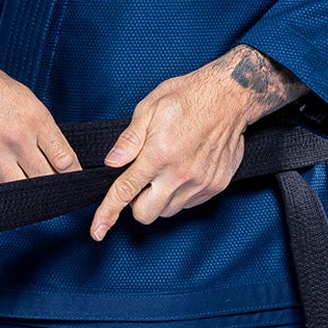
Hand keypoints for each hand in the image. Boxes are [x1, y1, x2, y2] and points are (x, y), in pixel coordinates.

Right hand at [0, 41, 81, 183]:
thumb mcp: (27, 99)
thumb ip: (42, 128)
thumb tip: (57, 155)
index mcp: (35, 119)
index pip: (65, 159)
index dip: (73, 174)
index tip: (74, 179)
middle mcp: (17, 137)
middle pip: (47, 178)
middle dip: (55, 187)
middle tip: (58, 191)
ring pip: (23, 189)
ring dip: (31, 194)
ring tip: (34, 193)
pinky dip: (5, 194)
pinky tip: (10, 191)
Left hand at [89, 46, 306, 240]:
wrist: (230, 96)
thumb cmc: (188, 97)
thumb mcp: (149, 108)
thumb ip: (129, 140)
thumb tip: (111, 163)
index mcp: (158, 154)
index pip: (126, 191)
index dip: (108, 213)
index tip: (97, 231)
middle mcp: (180, 174)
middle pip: (146, 214)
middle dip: (137, 204)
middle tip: (142, 182)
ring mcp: (201, 182)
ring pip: (168, 211)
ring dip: (160, 199)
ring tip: (166, 172)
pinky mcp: (216, 186)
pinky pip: (189, 204)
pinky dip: (180, 195)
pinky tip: (184, 171)